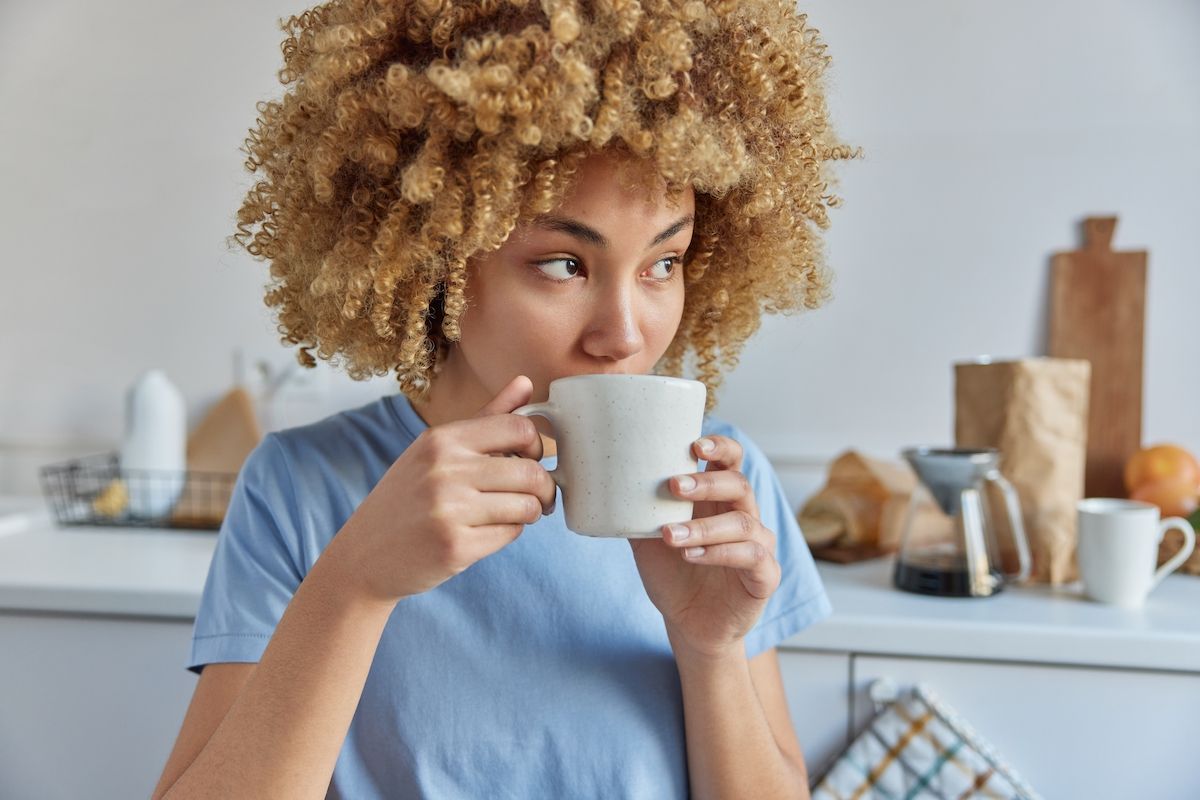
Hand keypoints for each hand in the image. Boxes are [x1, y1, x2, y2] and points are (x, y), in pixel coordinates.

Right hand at [330, 376, 556, 603]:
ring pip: (526, 506)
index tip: (532, 459)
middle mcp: (444, 471)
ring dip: (529, 513)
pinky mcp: (455, 547)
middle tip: (538, 497)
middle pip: (531, 472)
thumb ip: (487, 416)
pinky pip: (510, 535)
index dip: (537, 445)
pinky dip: (509, 534)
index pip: (519, 427)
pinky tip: (488, 532)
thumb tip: (527, 382)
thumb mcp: (436, 449)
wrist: (363, 555)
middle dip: (544, 488)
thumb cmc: (406, 498)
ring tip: (514, 514)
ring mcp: (448, 510)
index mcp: (441, 440)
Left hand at [629, 435, 781, 658]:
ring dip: (704, 526)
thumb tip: (606, 482)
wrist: (688, 624)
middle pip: (739, 484)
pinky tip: (692, 556)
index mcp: (719, 499)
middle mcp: (744, 515)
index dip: (720, 447)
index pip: (731, 461)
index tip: (695, 445)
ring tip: (670, 535)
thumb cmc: (672, 573)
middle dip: (707, 482)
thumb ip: (637, 512)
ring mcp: (759, 545)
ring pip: (742, 523)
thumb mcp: (648, 540)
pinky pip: (752, 556)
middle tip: (675, 485)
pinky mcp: (765, 576)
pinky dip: (720, 553)